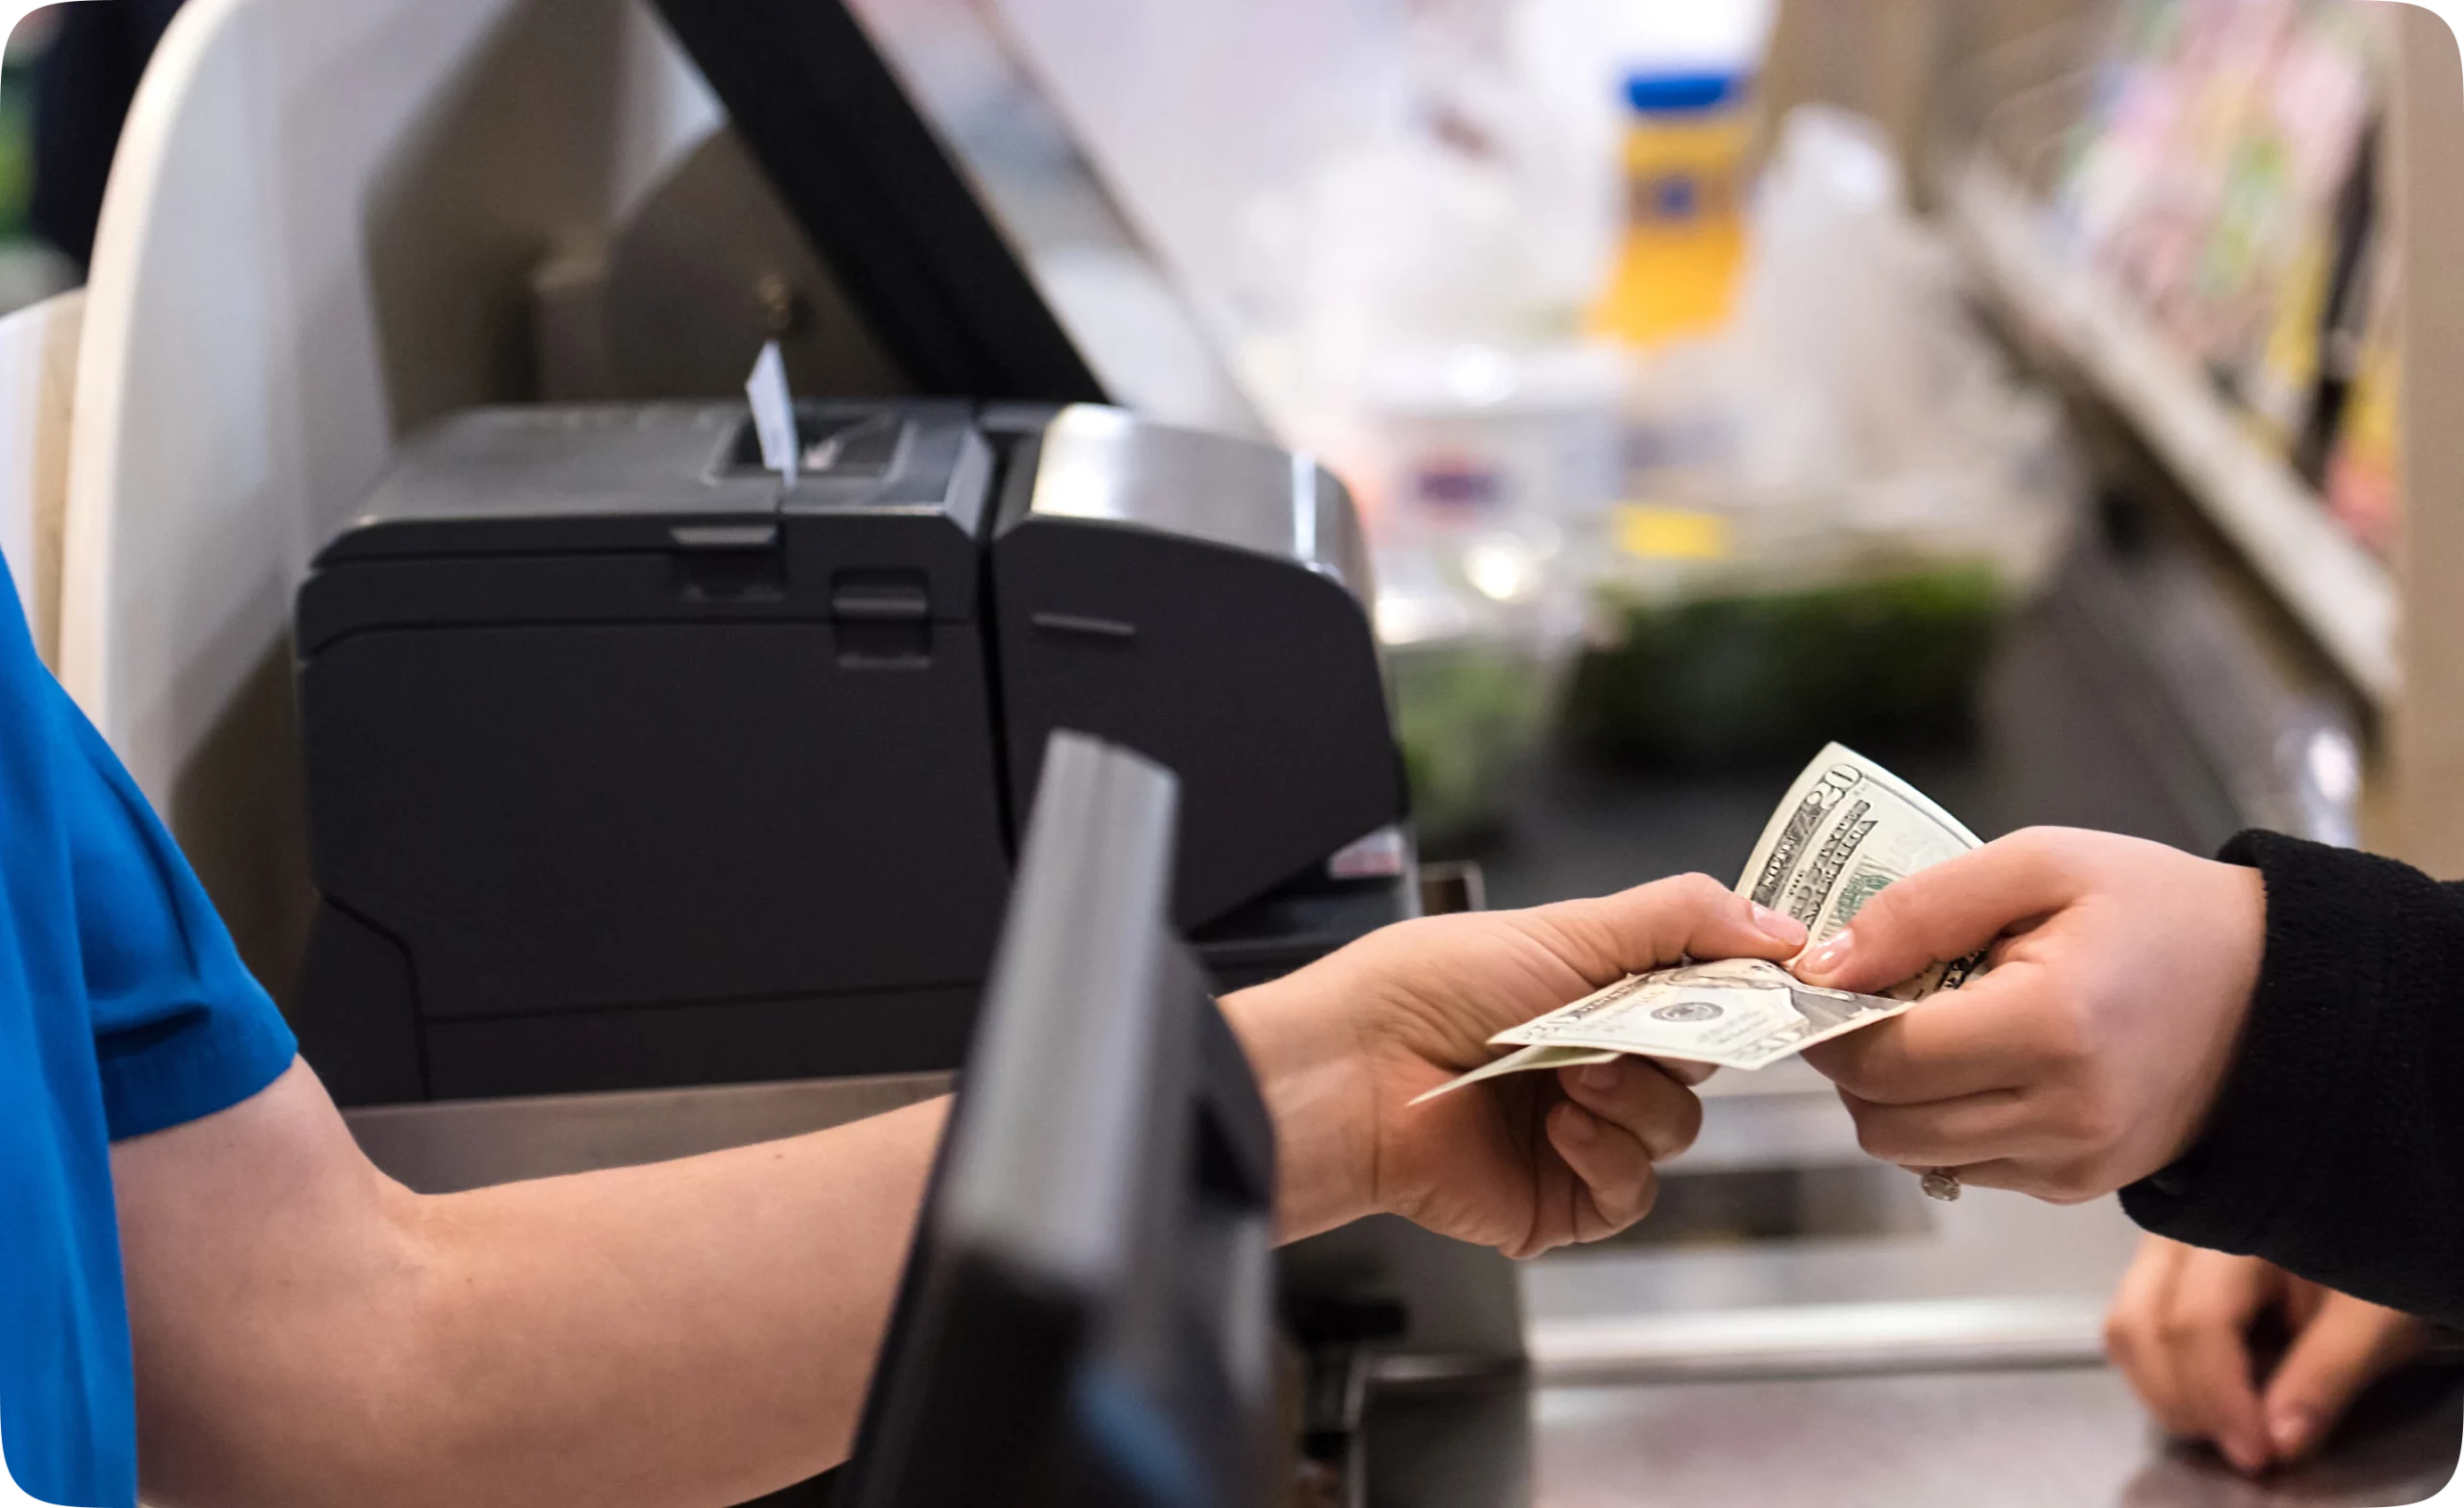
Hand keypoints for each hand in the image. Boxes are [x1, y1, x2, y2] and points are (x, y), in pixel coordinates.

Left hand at [1221, 874, 1808, 1256]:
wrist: (1355, 1071)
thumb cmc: (1429, 988)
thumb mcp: (1566, 927)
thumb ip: (1680, 919)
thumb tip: (1779, 924)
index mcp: (1593, 992)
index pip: (1701, 993)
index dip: (1740, 991)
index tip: (1783, 981)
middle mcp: (1591, 1061)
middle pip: (1701, 1063)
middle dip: (1682, 1043)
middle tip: (1639, 1025)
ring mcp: (1577, 1134)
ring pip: (1674, 1128)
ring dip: (1635, 1098)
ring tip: (1572, 1076)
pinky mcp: (1559, 1201)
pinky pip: (1632, 1191)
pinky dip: (1608, 1157)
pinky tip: (1561, 1128)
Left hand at [1793, 827, 2265, 1201]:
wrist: (2280, 993)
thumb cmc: (2160, 912)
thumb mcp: (2041, 864)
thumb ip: (1920, 909)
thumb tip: (1825, 962)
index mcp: (2052, 1029)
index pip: (1881, 1059)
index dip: (1828, 1022)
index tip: (1823, 980)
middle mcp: (2062, 1115)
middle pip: (1883, 1122)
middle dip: (1852, 1063)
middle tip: (1868, 1001)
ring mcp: (2072, 1163)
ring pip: (1913, 1153)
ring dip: (1894, 1096)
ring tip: (1929, 1026)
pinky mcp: (2077, 1187)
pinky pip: (1964, 1166)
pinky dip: (1944, 1119)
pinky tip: (1978, 1060)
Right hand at [2104, 1236, 2431, 1473]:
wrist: (2361, 1231)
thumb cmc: (2369, 1273)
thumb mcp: (2373, 1322)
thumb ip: (2326, 1375)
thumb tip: (2278, 1443)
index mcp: (2240, 1231)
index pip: (2197, 1321)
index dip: (2220, 1397)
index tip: (2258, 1454)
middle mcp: (2180, 1230)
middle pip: (2143, 1325)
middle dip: (2185, 1403)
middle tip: (2243, 1448)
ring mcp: (2157, 1245)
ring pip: (2124, 1328)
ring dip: (2163, 1393)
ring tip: (2223, 1425)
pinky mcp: (2152, 1267)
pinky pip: (2127, 1325)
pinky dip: (2156, 1373)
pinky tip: (2205, 1394)